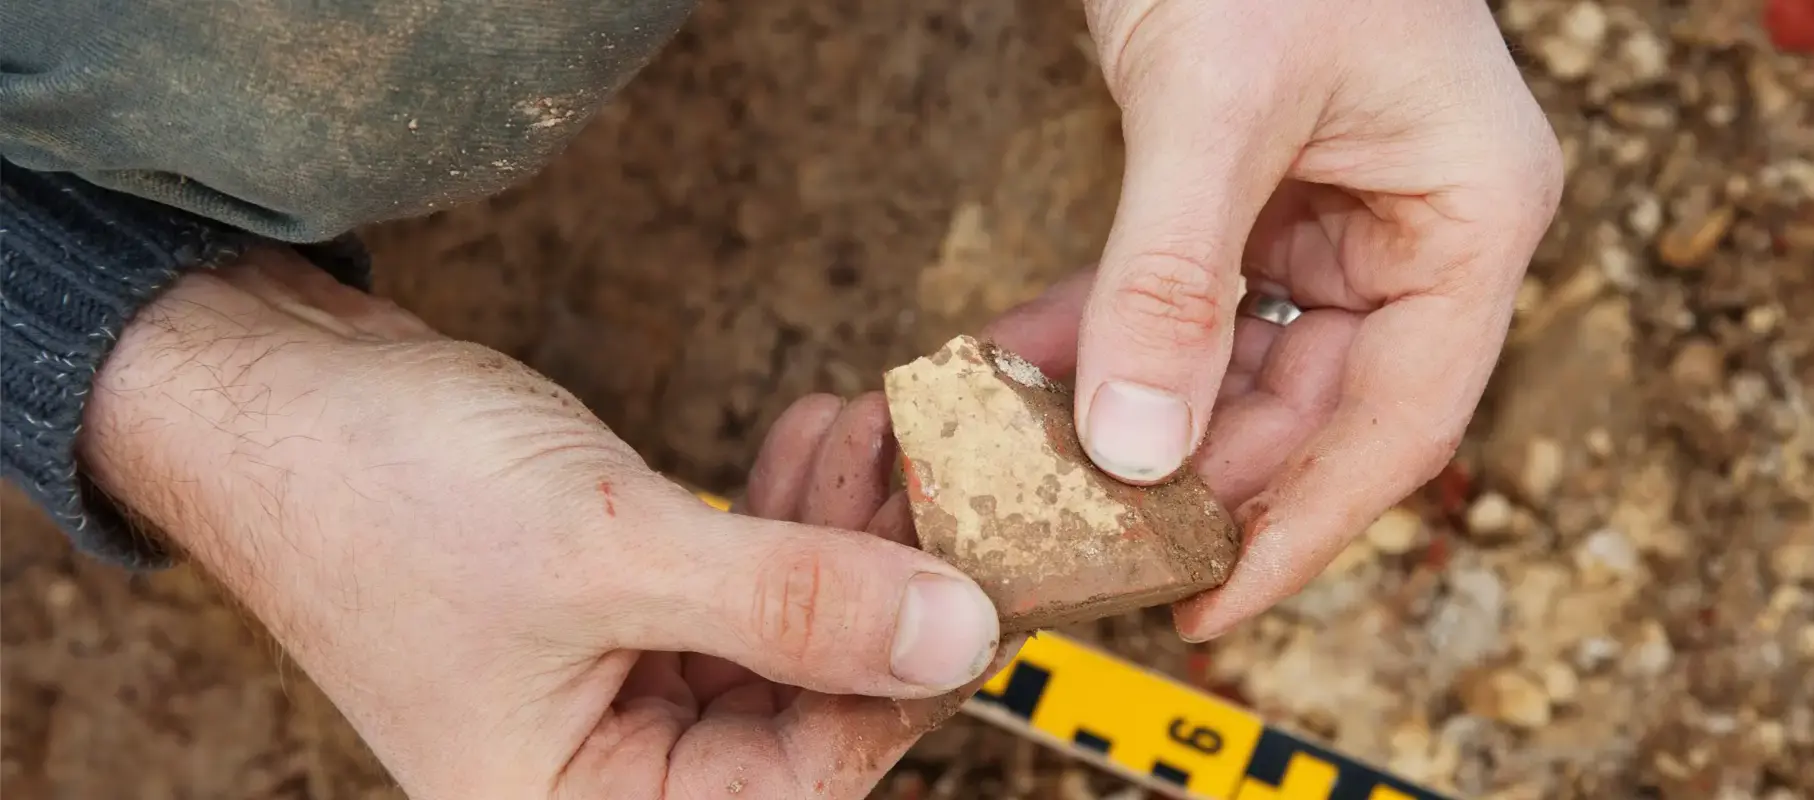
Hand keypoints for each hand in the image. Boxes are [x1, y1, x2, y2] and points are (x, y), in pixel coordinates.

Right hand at [78, 248, 1005, 798]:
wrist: (261, 388)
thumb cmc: (376, 492)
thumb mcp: (606, 551)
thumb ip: (789, 602)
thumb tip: (954, 634)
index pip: (796, 779)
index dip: (896, 682)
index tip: (979, 579)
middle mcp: (598, 762)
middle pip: (799, 705)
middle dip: (872, 588)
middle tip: (933, 484)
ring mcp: (607, 678)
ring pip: (777, 630)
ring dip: (836, 534)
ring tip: (873, 436)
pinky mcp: (613, 599)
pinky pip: (734, 576)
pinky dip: (782, 510)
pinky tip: (816, 439)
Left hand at [995, 0, 1561, 639]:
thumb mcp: (1214, 99)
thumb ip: (1174, 276)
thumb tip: (1137, 447)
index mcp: (1469, 212)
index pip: (1403, 419)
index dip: (1304, 525)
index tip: (1208, 604)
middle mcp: (1414, 225)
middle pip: (1312, 405)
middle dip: (1194, 473)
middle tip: (1085, 540)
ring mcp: (1335, 210)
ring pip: (1238, 362)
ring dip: (1137, 409)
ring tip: (1034, 462)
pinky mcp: (1253, 191)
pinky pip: (1186, 297)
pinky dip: (1112, 334)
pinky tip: (1027, 370)